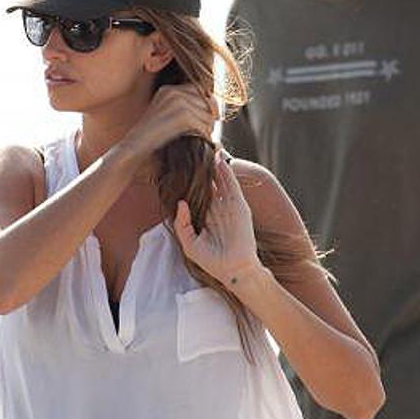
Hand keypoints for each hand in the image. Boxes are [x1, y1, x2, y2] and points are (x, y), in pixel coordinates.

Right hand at [120, 84, 217, 159]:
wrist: (132, 149)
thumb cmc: (150, 139)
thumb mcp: (166, 117)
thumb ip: (186, 109)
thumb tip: (218, 111)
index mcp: (169, 89)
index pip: (202, 91)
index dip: (209, 106)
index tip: (212, 119)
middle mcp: (173, 91)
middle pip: (207, 102)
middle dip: (209, 118)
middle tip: (204, 132)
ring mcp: (177, 103)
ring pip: (208, 116)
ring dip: (208, 129)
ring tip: (198, 139)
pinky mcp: (182, 117)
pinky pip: (204, 126)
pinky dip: (204, 137)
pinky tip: (196, 143)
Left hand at [172, 155, 261, 286]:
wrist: (233, 270)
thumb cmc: (211, 260)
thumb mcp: (189, 243)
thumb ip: (182, 224)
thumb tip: (180, 202)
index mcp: (206, 217)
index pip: (199, 194)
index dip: (192, 182)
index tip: (183, 167)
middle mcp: (218, 209)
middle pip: (211, 183)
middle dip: (204, 170)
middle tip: (195, 151)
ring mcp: (229, 207)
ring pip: (222, 181)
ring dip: (216, 166)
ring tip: (207, 149)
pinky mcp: (239, 207)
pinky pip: (232, 186)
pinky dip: (227, 173)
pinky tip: (219, 160)